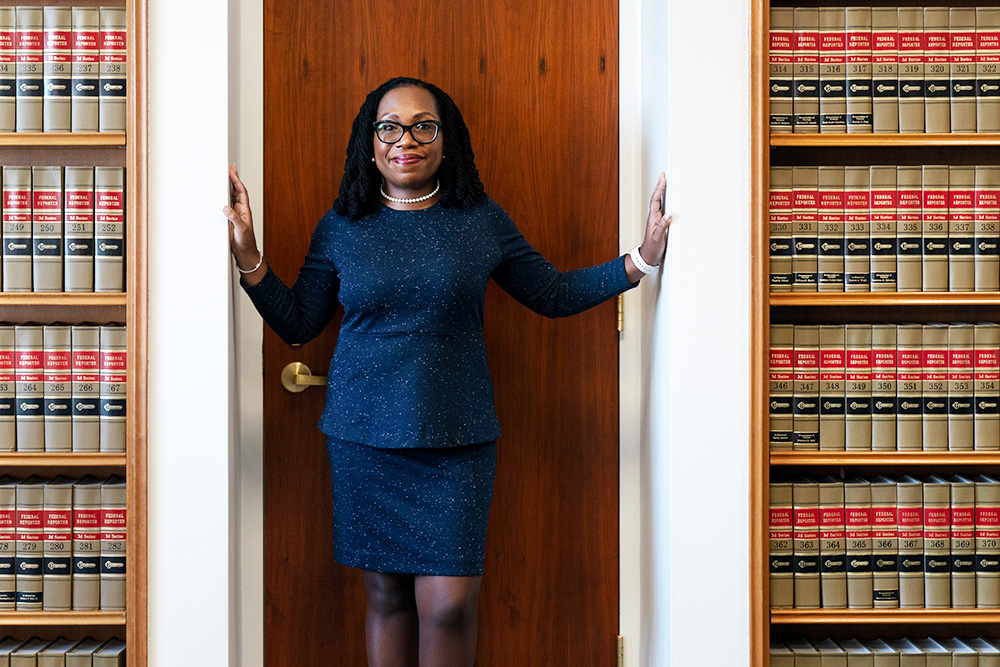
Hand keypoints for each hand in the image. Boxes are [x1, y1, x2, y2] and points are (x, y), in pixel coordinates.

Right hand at [223, 164, 265, 282]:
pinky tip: (216, 195)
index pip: (241, 191)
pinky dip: (221, 199)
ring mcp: (234, 214)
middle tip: (229, 168)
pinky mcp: (228, 220)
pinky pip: (224, 206)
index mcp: (245, 210)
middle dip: (232, 179)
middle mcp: (240, 210)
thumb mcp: (241, 230)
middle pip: (236, 191)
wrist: (245, 254)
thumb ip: (234, 218)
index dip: (236, 181)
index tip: (232, 171)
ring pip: (230, 197)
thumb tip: (226, 207)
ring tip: (222, 177)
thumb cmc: (246, 243)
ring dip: (227, 187)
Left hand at [639, 172, 670, 265]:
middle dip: (659, 185)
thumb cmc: (652, 248)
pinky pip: (661, 207)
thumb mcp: (658, 238)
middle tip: (662, 175)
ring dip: (660, 190)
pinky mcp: (659, 222)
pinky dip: (663, 199)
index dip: (659, 189)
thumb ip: (663, 226)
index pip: (656, 200)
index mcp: (653, 218)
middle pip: (656, 197)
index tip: (663, 179)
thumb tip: (668, 214)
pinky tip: (665, 196)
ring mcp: (656, 219)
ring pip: (658, 201)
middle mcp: (654, 216)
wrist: (648, 255)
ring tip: (663, 181)